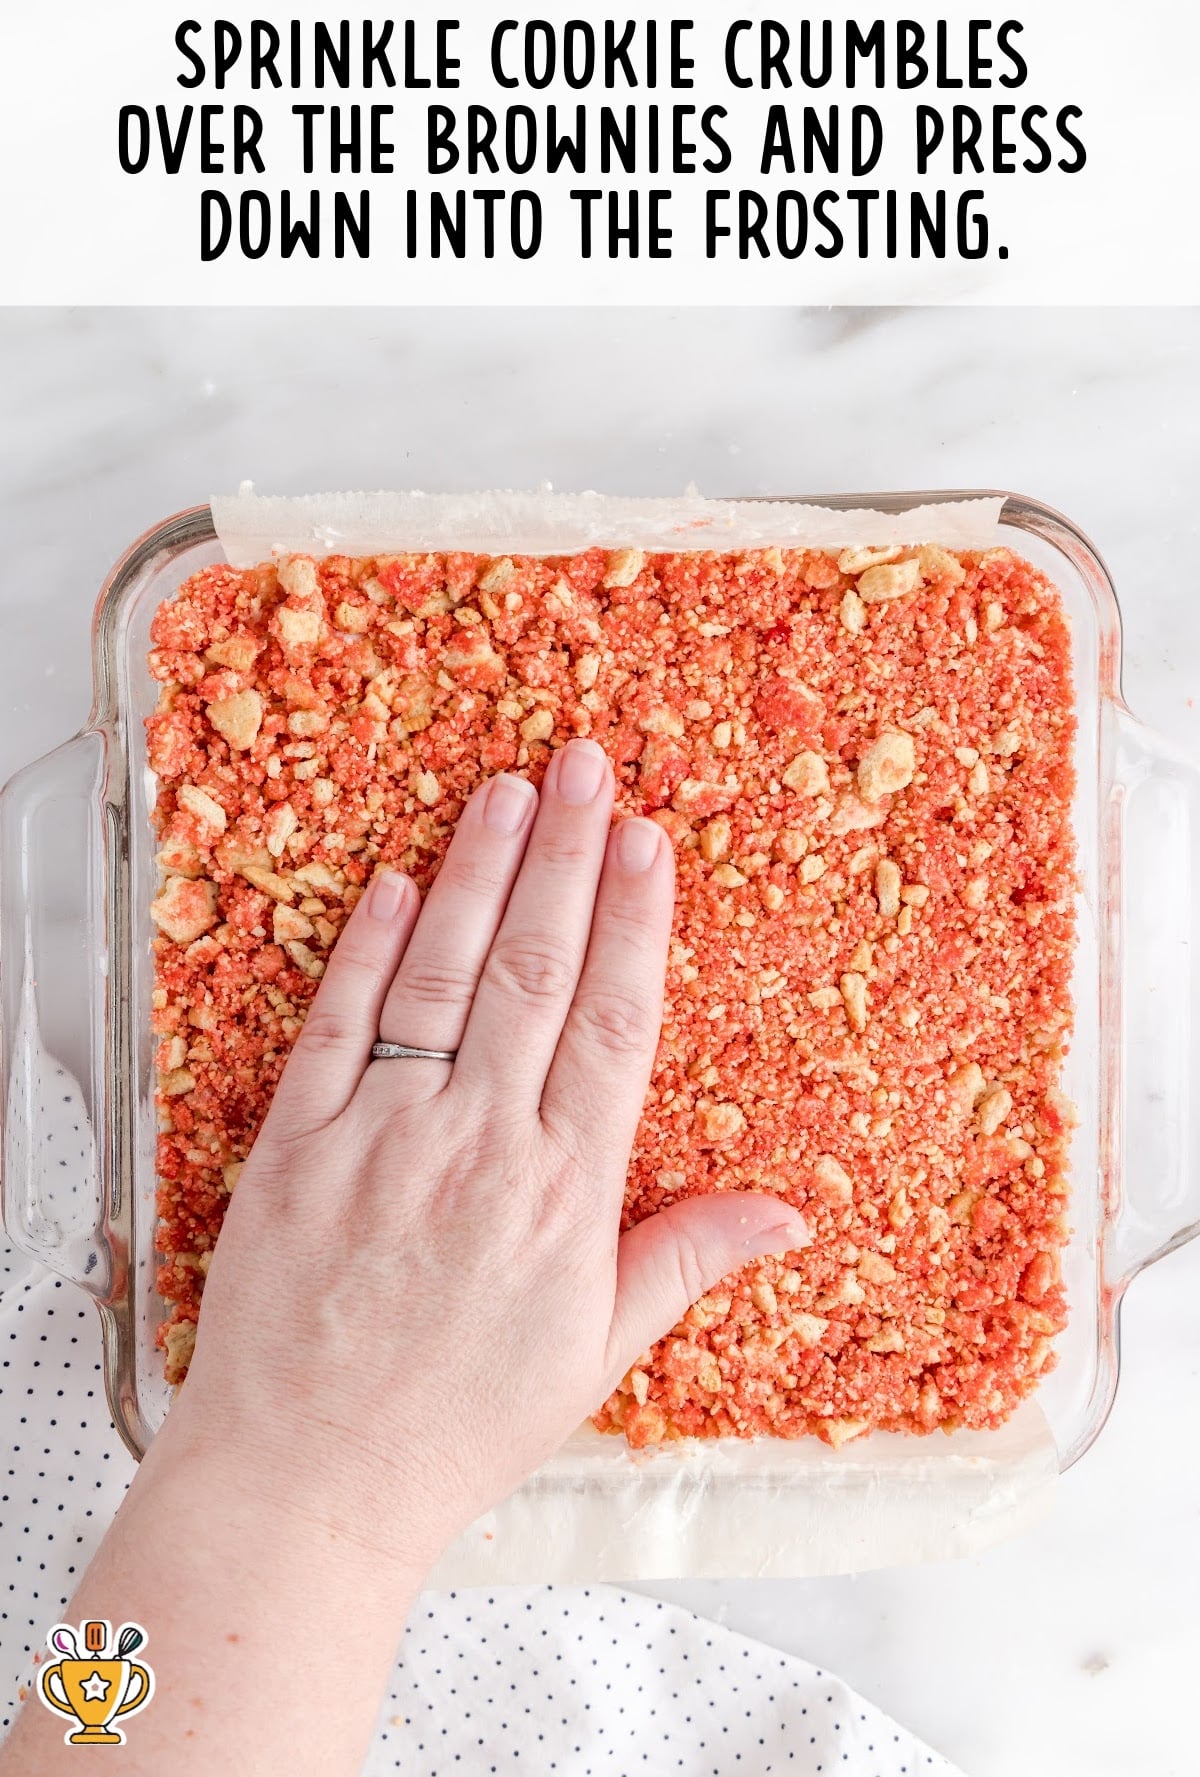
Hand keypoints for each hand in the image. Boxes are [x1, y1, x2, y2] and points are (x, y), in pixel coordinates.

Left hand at [165, 738, 808, 1574]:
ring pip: (440, 976)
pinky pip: (336, 1027)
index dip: (634, 921)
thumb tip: (792, 1216)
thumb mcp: (595, 1354)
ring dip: (476, 873)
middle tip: (588, 764)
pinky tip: (391, 883)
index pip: (612, 1024)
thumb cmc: (455, 1426)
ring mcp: (381, 1136)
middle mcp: (478, 1145)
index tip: (648, 841)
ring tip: (509, 791)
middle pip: (533, 971)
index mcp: (563, 1193)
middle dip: (566, 857)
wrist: (309, 1484)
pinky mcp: (293, 1144)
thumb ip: (687, 1260)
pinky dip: (364, 949)